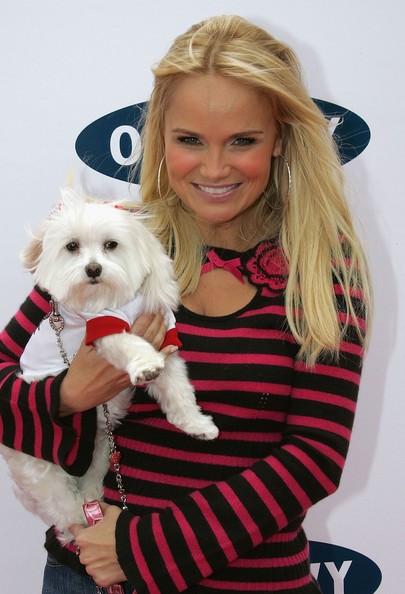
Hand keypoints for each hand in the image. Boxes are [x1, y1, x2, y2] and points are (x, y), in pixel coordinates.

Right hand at [59, 311, 174, 414]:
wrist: (79, 393)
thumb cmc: (81, 369)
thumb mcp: (86, 346)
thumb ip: (99, 331)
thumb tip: (107, 315)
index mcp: (115, 348)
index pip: (136, 330)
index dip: (146, 318)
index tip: (152, 307)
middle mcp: (126, 359)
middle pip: (147, 338)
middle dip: (156, 324)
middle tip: (162, 311)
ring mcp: (132, 370)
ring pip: (151, 350)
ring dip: (161, 335)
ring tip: (166, 322)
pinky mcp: (133, 379)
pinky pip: (151, 365)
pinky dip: (162, 356)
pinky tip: (171, 347)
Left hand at [70, 503, 126, 587]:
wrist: (139, 547)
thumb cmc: (123, 528)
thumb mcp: (112, 512)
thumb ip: (99, 507)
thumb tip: (92, 502)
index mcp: (83, 538)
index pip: (75, 530)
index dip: (82, 527)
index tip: (89, 527)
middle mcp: (84, 555)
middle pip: (84, 548)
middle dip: (92, 545)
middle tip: (106, 541)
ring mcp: (92, 569)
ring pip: (92, 563)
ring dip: (98, 558)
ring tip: (113, 553)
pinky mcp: (101, 580)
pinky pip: (100, 574)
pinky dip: (105, 570)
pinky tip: (115, 563)